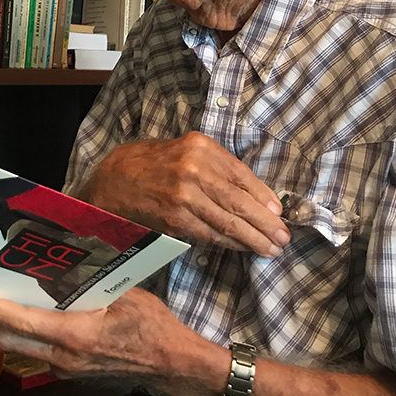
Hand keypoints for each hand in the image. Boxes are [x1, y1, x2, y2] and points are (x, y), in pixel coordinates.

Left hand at [0, 288, 229, 395]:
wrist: (171, 366)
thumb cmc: (152, 326)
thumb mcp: (124, 294)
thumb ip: (88, 284)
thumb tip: (60, 265)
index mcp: (76, 335)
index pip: (22, 321)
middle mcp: (63, 358)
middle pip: (10, 340)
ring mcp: (65, 370)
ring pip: (21, 349)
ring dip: (4, 327)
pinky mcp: (70, 373)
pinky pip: (37, 353)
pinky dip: (25, 335)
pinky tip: (28, 316)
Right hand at [79, 131, 288, 256]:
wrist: (112, 180)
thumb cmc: (151, 164)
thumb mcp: (184, 152)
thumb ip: (215, 167)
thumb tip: (254, 195)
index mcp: (200, 147)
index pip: (241, 175)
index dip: (263, 197)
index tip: (278, 213)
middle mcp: (194, 167)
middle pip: (239, 200)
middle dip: (265, 222)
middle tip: (283, 238)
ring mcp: (185, 194)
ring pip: (227, 220)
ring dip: (252, 238)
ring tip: (270, 248)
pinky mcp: (175, 217)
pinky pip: (210, 233)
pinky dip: (229, 242)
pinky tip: (242, 247)